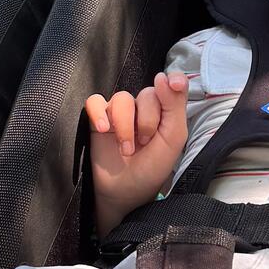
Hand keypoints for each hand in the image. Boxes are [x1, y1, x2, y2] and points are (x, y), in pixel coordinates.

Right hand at [86, 71, 189, 231]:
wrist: (124, 192)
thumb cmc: (151, 168)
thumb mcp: (172, 139)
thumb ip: (174, 106)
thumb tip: (164, 76)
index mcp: (164, 111)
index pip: (169, 84)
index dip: (172, 80)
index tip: (172, 84)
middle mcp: (141, 108)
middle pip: (146, 95)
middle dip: (148, 122)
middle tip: (146, 145)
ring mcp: (118, 113)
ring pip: (121, 98)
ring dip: (125, 125)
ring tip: (126, 149)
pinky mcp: (97, 119)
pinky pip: (94, 102)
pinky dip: (98, 112)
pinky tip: (103, 130)